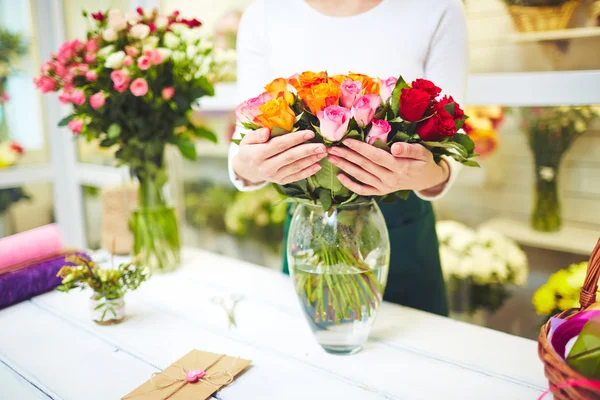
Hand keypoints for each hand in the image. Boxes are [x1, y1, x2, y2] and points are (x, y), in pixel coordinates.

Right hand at [232, 128, 326, 184]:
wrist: (246, 169)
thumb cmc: (249, 149)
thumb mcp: (247, 140)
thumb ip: (256, 135)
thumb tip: (266, 132)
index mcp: (258, 155)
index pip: (279, 145)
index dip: (295, 139)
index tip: (310, 133)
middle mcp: (266, 167)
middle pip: (290, 157)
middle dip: (307, 151)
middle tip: (322, 146)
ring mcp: (274, 176)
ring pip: (295, 168)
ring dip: (310, 160)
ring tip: (323, 153)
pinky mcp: (280, 181)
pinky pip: (295, 177)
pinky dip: (307, 172)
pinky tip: (318, 165)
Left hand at [327, 139, 449, 195]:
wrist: (427, 180)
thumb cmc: (424, 161)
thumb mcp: (423, 152)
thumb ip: (410, 149)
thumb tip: (395, 147)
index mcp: (400, 167)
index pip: (376, 156)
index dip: (360, 148)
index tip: (346, 140)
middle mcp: (390, 178)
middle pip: (364, 165)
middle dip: (346, 155)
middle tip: (331, 148)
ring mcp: (384, 187)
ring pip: (361, 176)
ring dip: (344, 167)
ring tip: (331, 158)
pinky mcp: (381, 191)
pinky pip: (363, 190)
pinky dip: (351, 185)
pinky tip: (339, 176)